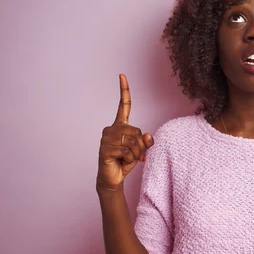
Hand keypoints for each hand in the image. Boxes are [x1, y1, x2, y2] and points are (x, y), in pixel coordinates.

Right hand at [96, 74, 153, 192]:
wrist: (113, 178)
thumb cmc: (126, 162)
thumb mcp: (140, 151)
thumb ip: (146, 142)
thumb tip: (148, 137)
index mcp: (120, 125)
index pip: (123, 105)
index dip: (124, 90)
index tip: (122, 75)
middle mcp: (111, 129)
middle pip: (136, 130)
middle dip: (140, 146)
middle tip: (136, 155)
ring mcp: (106, 138)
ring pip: (132, 141)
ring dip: (135, 153)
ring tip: (128, 159)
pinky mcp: (104, 149)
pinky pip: (126, 150)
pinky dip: (129, 158)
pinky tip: (122, 161)